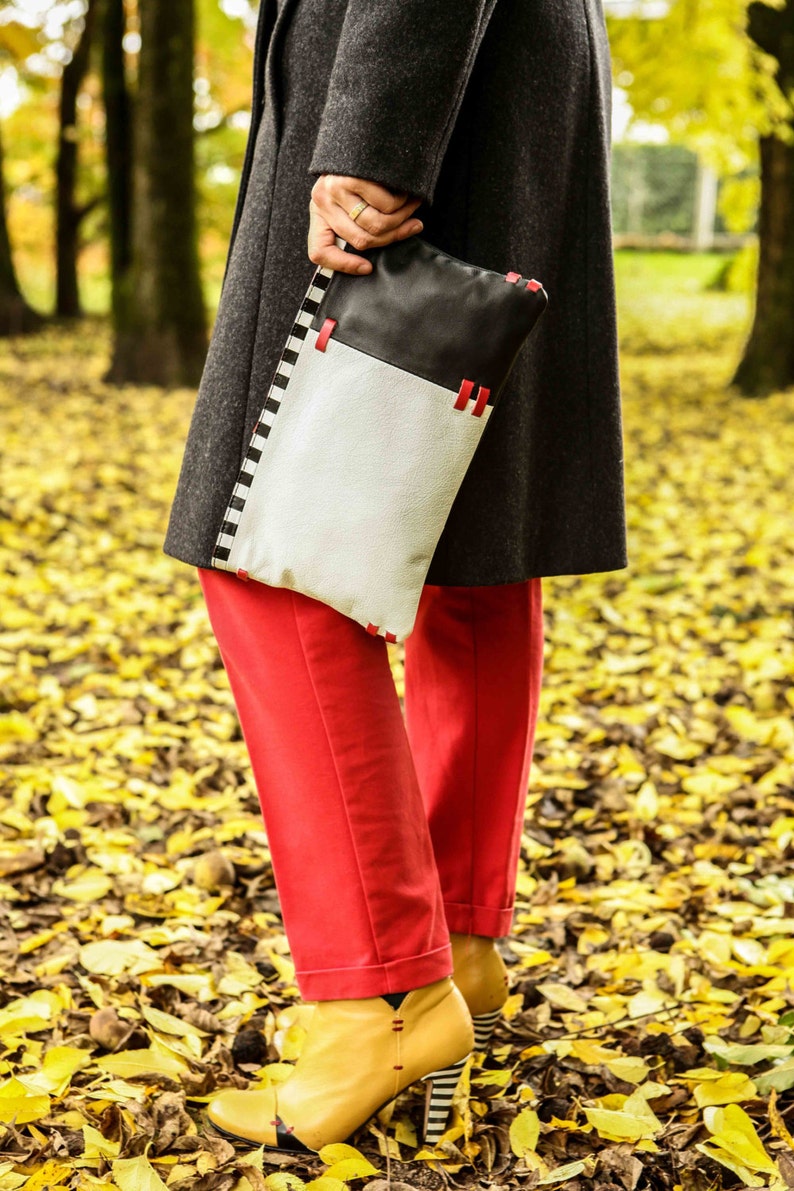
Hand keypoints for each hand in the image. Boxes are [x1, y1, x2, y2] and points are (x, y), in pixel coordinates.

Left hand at [308, 174, 423, 274]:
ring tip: (412, 205)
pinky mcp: (351, 177)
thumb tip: (378, 251)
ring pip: (376, 224)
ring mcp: (335, 188)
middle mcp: (322, 201)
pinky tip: (408, 191)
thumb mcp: (350, 199)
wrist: (366, 126)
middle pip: (361, 240)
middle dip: (393, 235)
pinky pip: (385, 204)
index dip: (343, 265)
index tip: (367, 268)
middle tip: (413, 224)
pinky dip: (402, 201)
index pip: (319, 251)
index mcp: (319, 212)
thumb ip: (357, 223)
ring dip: (401, 218)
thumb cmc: (363, 168)